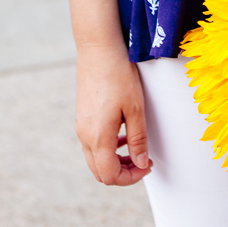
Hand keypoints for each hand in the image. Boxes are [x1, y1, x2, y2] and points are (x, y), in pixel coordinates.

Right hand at [75, 45, 152, 185]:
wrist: (98, 48)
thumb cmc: (119, 75)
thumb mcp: (135, 108)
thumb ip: (138, 140)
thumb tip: (141, 163)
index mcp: (98, 137)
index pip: (110, 175)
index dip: (131, 178)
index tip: (147, 165)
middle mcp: (84, 135)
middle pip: (100, 171)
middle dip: (123, 172)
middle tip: (143, 160)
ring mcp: (81, 126)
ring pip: (95, 158)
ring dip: (115, 160)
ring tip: (135, 147)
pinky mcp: (82, 116)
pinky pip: (92, 143)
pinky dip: (108, 147)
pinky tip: (123, 133)